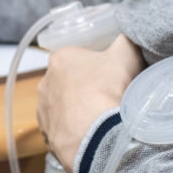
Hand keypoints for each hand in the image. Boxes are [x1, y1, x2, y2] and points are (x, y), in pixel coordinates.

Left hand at [36, 35, 145, 172]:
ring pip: (64, 107)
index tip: (110, 75)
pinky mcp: (47, 135)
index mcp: (60, 59)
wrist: (99, 137)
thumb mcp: (126, 54)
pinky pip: (63, 129)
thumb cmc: (109, 90)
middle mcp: (44, 83)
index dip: (96, 65)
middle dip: (85, 88)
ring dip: (78, 111)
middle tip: (108, 96)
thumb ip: (127, 39)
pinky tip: (92, 134)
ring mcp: (43, 111)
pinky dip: (75, 131)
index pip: (77, 56)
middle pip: (69, 81)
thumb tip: (129, 35)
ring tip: (101, 118)